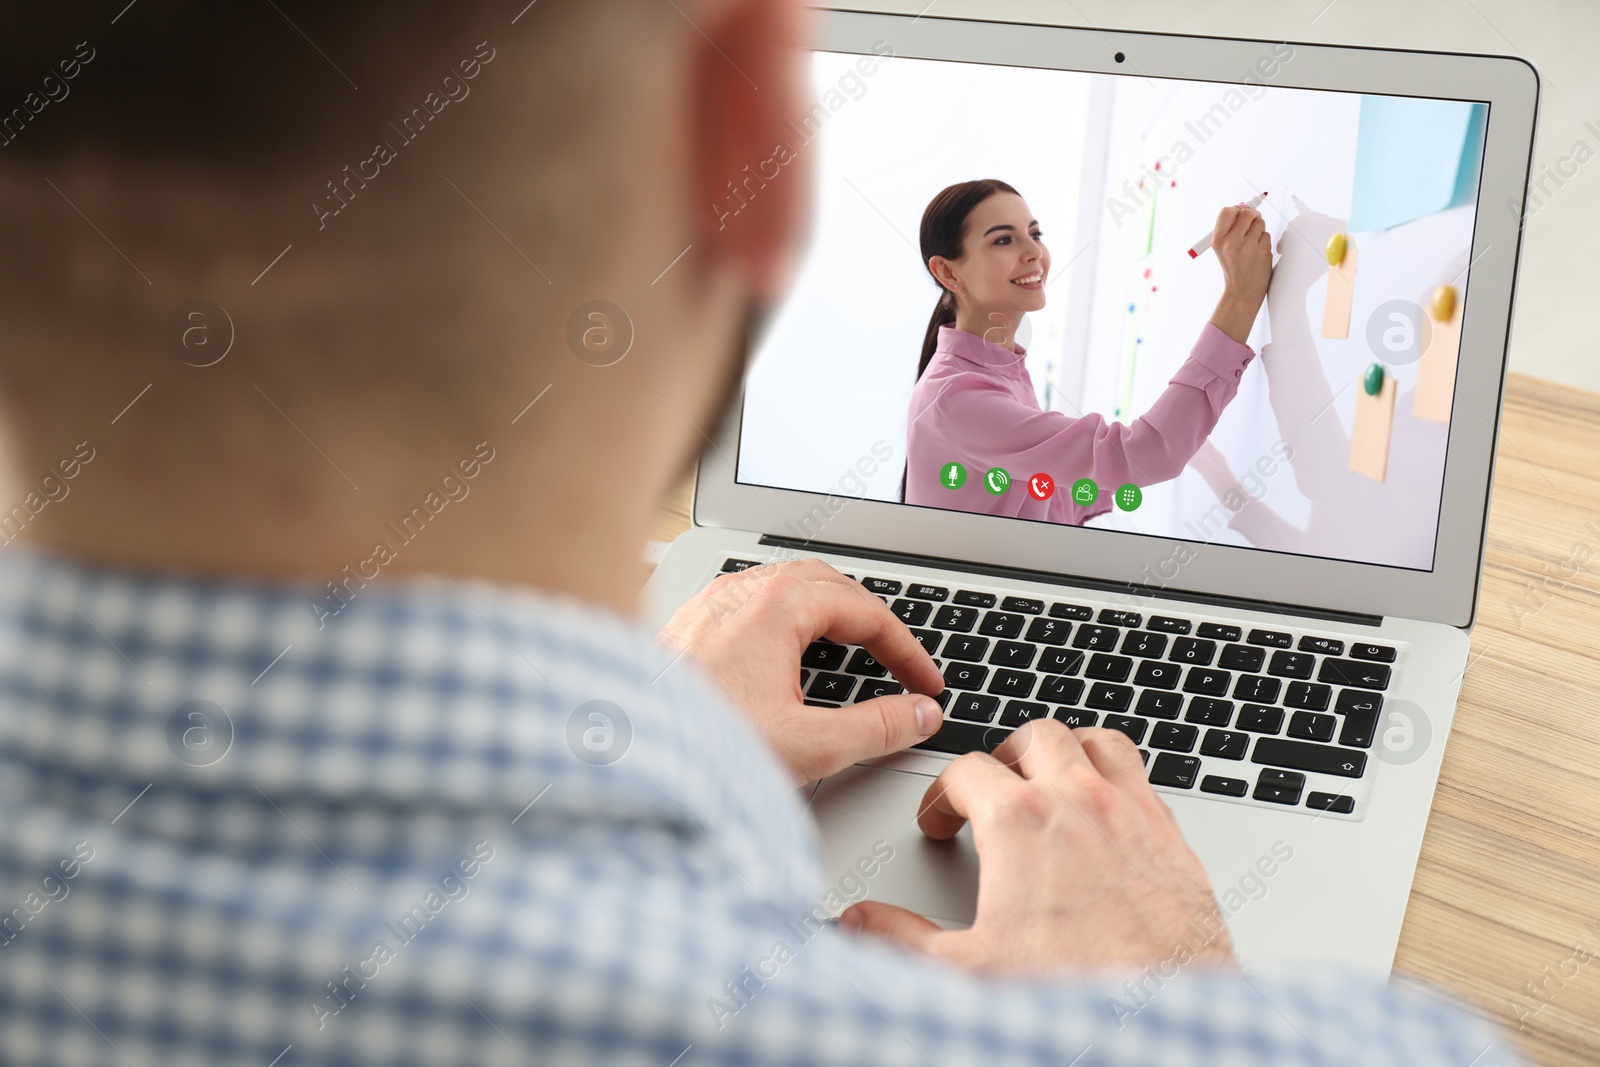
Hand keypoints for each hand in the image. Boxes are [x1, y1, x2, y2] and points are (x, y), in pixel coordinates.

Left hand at [657, 558, 945, 783]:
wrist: (618, 761)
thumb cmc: (696, 748)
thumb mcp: (807, 745)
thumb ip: (877, 728)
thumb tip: (920, 716)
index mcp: (776, 606)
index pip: (865, 611)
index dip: (906, 650)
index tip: (925, 684)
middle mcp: (739, 591)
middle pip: (827, 585)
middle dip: (869, 621)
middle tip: (896, 660)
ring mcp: (707, 604)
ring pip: (784, 588)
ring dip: (826, 614)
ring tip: (850, 650)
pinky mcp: (685, 626)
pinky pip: (748, 603)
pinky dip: (784, 621)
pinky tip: (783, 657)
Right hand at [841, 720, 1235, 974]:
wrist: (1161, 1022)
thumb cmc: (1075, 991)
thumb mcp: (968, 970)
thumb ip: (902, 939)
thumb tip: (861, 923)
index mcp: (1020, 821)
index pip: (966, 771)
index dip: (942, 796)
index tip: (941, 823)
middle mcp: (1078, 801)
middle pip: (1034, 738)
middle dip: (1005, 758)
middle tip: (992, 789)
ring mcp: (1130, 813)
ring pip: (1096, 742)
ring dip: (1068, 752)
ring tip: (1051, 778)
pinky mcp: (1172, 836)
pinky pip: (1143, 777)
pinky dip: (1118, 779)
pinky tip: (1109, 812)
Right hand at [1208, 202, 1272, 343]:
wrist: (1242, 291)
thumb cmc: (1234, 267)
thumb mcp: (1223, 248)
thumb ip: (1230, 227)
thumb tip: (1244, 206)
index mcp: (1218, 240)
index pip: (1226, 211)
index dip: (1236, 210)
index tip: (1240, 215)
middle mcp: (1231, 242)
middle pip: (1246, 213)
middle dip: (1252, 216)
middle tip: (1251, 225)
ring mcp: (1247, 247)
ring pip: (1259, 222)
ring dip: (1259, 229)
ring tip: (1253, 242)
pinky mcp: (1262, 251)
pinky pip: (1266, 235)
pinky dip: (1264, 241)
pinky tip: (1258, 252)